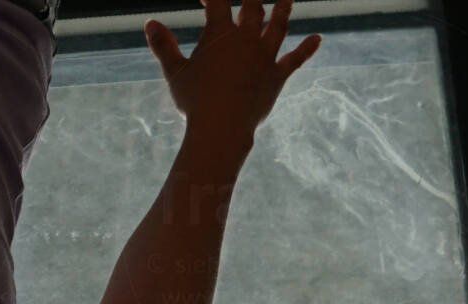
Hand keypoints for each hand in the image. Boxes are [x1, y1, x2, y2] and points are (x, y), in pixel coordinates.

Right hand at [144, 0, 321, 140]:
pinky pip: (295, 59)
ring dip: (284, 8)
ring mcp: (265, 55)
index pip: (218, 1)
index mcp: (220, 34)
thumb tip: (150, 23)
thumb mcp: (174, 72)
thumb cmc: (194, 100)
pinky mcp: (277, 75)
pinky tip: (318, 39)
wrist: (221, 127)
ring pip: (279, 24)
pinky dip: (307, 49)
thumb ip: (163, 46)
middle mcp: (246, 38)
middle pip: (254, 5)